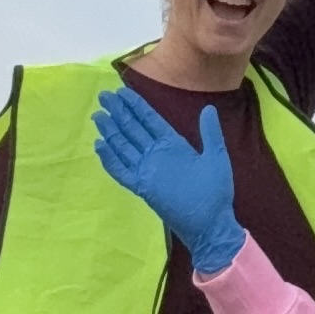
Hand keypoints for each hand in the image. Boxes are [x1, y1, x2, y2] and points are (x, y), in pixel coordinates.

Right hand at [93, 88, 246, 274]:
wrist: (211, 222)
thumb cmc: (216, 191)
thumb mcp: (216, 157)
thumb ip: (210, 133)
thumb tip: (208, 108)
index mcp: (173, 144)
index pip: (150, 119)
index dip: (136, 105)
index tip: (122, 91)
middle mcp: (157, 154)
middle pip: (133, 129)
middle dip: (119, 112)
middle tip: (103, 96)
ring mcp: (148, 170)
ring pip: (124, 146)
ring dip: (111, 131)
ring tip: (98, 116)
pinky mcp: (142, 187)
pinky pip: (122, 171)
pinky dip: (110, 159)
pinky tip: (99, 146)